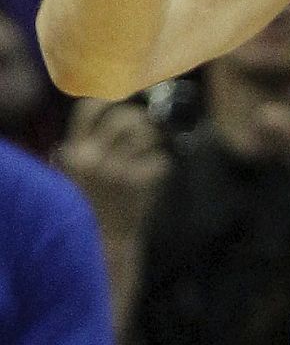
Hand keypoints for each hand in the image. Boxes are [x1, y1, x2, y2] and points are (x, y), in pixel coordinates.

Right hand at [54, 97, 169, 232]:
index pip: (88, 110)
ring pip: (145, 135)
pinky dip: (162, 164)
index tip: (119, 104)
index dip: (107, 102)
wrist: (103, 242)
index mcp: (75, 152)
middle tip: (145, 127)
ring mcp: (117, 169)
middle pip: (123, 118)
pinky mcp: (138, 182)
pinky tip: (156, 171)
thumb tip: (100, 119)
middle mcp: (94, 157)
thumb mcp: (73, 175)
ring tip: (152, 147)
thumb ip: (81, 150)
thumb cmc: (88, 207)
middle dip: (139, 119)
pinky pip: (160, 160)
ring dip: (153, 139)